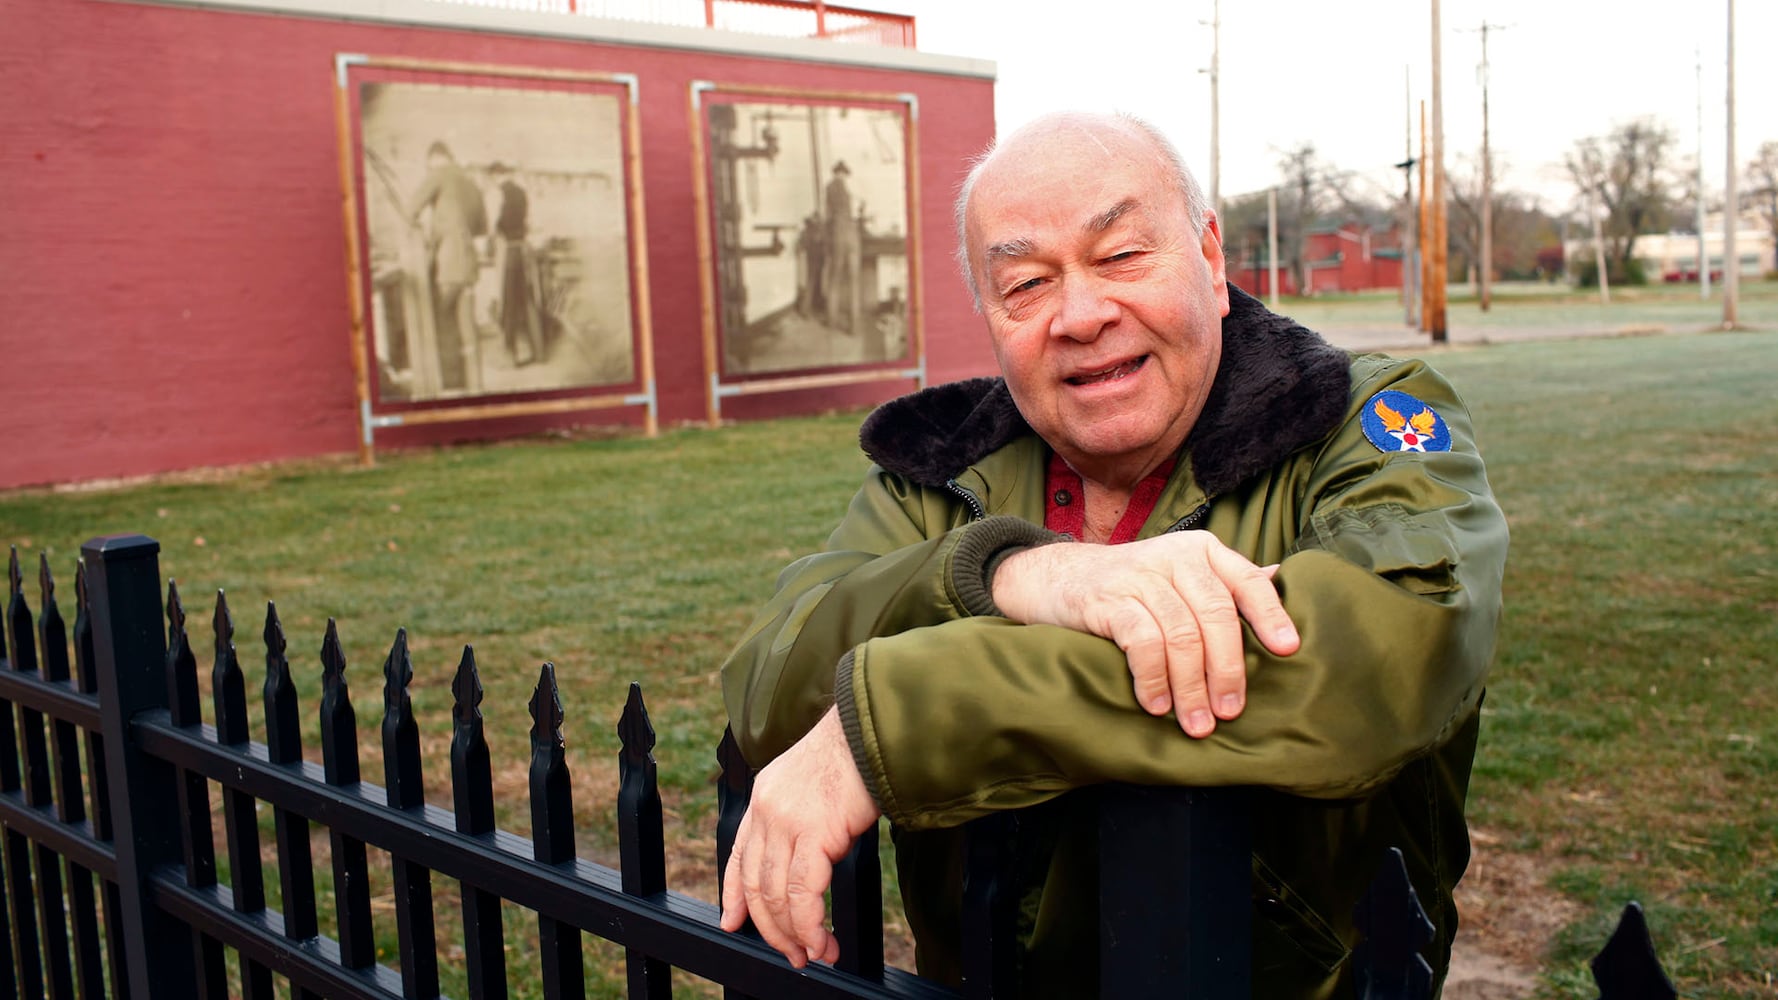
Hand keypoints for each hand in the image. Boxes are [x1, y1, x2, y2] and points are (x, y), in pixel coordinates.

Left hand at [720, 707, 881, 966]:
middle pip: (756, 884)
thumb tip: (816, 860)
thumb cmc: (856, 753)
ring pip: (776, 894)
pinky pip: (803, 892)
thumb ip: (805, 820)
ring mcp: (785, 821)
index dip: (734, 895)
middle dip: (772, 927)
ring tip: (814, 954)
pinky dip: (810, 924)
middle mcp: (766, 810)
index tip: (733, 921)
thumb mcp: (814, 785)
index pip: (739, 856)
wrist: (873, 728)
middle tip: (792, 953)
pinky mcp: (813, 831)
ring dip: (795, 933)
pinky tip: (820, 940)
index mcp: (763, 797)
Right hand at [991, 532, 1299, 736]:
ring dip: (1190, 686)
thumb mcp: (1179, 574)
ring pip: (1181, 634)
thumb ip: (1222, 581)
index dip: (1270, 616)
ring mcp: (1139, 576)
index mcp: (1201, 551)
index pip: (1247, 581)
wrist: (1056, 577)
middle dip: (1226, 670)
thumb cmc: (1131, 586)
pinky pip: (1142, 642)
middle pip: (1215, 615)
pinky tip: (1157, 704)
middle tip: (1229, 712)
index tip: (1287, 651)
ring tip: (1195, 722)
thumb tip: (1279, 577)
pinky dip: (1153, 678)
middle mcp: (1174, 556)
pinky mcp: (1107, 600)